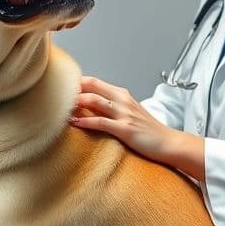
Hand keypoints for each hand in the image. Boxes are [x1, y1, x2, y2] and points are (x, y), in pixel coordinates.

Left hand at [69, 76, 204, 179]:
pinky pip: (100, 122)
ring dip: (75, 103)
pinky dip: (85, 121)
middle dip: (73, 89)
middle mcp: (122, 100)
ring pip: (94, 100)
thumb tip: (90, 108)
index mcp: (122, 95)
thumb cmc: (148, 130)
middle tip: (56, 95)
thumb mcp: (129, 113)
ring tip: (60, 108)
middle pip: (92, 86)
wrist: (168, 143)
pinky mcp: (125, 129)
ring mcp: (123, 113)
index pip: (94, 82)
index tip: (61, 88)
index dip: (76, 83)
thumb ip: (111, 108)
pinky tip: (74, 122)